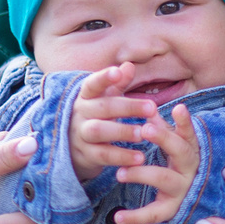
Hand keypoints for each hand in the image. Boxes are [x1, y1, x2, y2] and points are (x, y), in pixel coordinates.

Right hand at [68, 63, 160, 184]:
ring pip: (98, 131)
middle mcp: (80, 114)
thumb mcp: (105, 99)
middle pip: (102, 107)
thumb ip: (118, 84)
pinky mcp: (86, 155)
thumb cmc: (97, 116)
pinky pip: (103, 155)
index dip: (104, 78)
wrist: (73, 147)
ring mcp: (81, 135)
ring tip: (141, 134)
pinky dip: (121, 156)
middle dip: (127, 107)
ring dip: (121, 131)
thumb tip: (129, 65)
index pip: (92, 84)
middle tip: (152, 108)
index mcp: (86, 97)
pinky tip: (139, 158)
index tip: (117, 72)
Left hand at [112, 104, 200, 223]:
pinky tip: (117, 217)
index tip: (178, 108)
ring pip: (164, 179)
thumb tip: (148, 108)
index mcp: (190, 149)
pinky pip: (154, 214)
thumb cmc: (176, 163)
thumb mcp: (171, 143)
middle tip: (144, 129)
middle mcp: (190, 169)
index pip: (189, 132)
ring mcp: (182, 189)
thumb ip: (160, 127)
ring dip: (141, 173)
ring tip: (119, 173)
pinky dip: (135, 217)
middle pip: (180, 151)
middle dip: (163, 138)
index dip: (185, 122)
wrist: (190, 198)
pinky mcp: (171, 209)